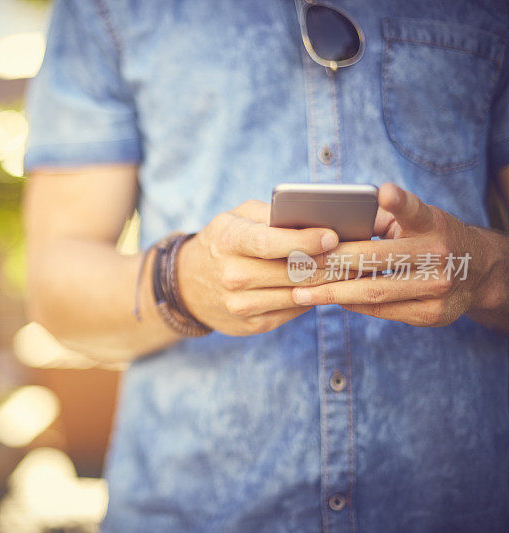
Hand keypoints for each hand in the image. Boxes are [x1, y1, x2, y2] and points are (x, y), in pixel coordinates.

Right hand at [179, 200, 338, 335]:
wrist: (188, 284)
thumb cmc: (223, 241)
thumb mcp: (237, 217)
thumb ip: (271, 214)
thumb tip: (317, 218)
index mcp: (229, 241)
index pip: (270, 243)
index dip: (305, 241)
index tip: (332, 236)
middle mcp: (232, 275)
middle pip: (292, 271)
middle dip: (329, 262)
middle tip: (359, 253)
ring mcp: (241, 304)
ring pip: (298, 293)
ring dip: (329, 283)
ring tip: (352, 269)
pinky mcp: (252, 324)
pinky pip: (294, 310)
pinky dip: (314, 297)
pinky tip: (329, 286)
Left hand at [290, 183, 499, 326]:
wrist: (479, 272)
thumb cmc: (432, 238)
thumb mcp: (418, 220)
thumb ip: (383, 217)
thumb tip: (329, 223)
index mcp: (432, 224)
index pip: (415, 209)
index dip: (399, 201)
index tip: (383, 191)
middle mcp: (439, 254)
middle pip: (376, 258)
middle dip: (331, 262)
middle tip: (296, 264)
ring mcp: (437, 287)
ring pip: (374, 291)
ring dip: (332, 292)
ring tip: (300, 291)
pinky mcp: (432, 314)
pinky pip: (383, 310)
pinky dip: (352, 305)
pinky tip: (328, 299)